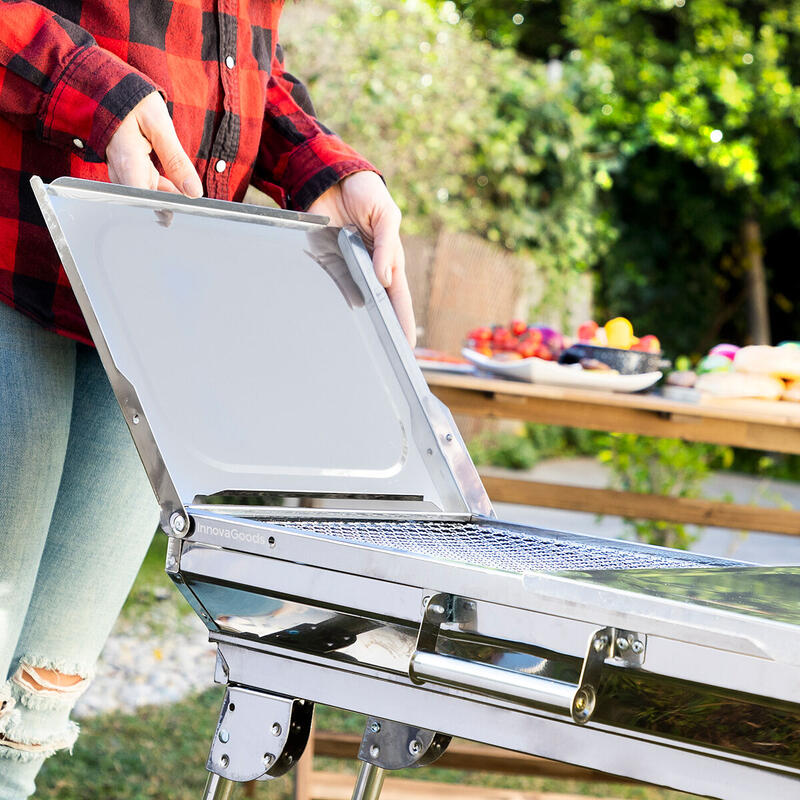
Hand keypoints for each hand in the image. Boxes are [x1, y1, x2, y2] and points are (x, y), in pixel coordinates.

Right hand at [106, 92, 202, 197]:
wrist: (108, 87)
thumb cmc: (132, 101)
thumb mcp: (159, 125)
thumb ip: (176, 160)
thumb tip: (194, 191)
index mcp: (127, 161)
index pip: (143, 199)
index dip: (164, 208)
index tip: (184, 207)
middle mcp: (120, 171)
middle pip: (146, 199)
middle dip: (169, 203)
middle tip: (189, 199)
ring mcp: (121, 170)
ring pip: (146, 193)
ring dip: (167, 194)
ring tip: (185, 190)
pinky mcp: (125, 168)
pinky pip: (144, 184)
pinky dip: (160, 186)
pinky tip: (175, 184)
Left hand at [308, 171, 415, 346]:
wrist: (331, 176)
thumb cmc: (367, 193)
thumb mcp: (385, 215)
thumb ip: (386, 246)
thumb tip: (385, 278)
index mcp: (390, 259)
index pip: (399, 298)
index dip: (404, 322)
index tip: (407, 347)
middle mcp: (370, 267)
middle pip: (378, 305)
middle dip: (382, 330)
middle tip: (385, 356)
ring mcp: (347, 266)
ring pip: (354, 298)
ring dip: (358, 320)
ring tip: (364, 346)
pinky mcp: (326, 260)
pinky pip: (331, 284)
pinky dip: (335, 299)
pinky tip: (337, 317)